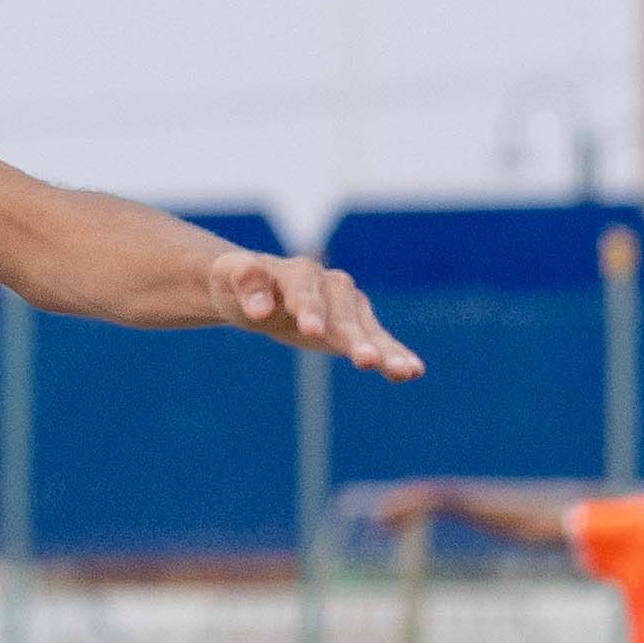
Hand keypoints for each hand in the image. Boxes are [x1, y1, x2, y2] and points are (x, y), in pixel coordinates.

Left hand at [206, 243, 420, 378]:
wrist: (257, 288)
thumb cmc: (239, 282)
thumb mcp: (230, 276)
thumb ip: (245, 282)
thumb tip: (258, 310)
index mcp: (296, 271)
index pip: (304, 289)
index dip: (309, 308)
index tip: (311, 330)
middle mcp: (329, 285)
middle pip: (342, 312)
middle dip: (352, 336)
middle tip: (364, 360)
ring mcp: (347, 305)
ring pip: (367, 328)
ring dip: (384, 349)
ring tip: (403, 371)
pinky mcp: (356, 327)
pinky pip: (378, 341)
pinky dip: (395, 354)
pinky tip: (413, 371)